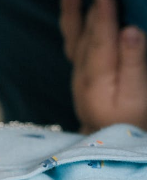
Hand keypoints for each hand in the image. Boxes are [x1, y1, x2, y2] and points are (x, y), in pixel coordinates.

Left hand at [61, 0, 146, 132]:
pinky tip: (73, 5)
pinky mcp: (80, 69)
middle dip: (93, 6)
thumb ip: (133, 62)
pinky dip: (72, 19)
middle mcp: (82, 69)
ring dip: (74, 9)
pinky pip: (73, 38)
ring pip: (75, 33)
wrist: (105, 137)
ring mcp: (78, 69)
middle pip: (87, 31)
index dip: (104, 12)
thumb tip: (130, 31)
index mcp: (97, 76)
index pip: (100, 37)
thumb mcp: (136, 95)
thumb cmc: (128, 119)